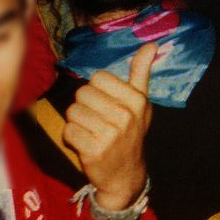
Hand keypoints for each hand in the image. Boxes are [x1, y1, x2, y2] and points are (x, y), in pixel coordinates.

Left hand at [63, 43, 155, 210]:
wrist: (125, 174)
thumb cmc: (131, 132)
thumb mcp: (141, 102)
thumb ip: (141, 72)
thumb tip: (151, 45)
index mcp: (137, 100)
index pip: (99, 78)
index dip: (97, 89)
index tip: (105, 101)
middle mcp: (125, 116)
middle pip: (83, 93)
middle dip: (84, 104)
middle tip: (96, 118)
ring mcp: (109, 135)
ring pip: (73, 111)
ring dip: (77, 121)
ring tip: (90, 129)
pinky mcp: (92, 151)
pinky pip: (68, 130)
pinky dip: (71, 136)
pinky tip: (83, 142)